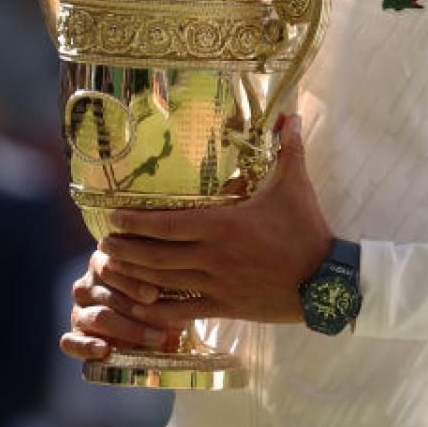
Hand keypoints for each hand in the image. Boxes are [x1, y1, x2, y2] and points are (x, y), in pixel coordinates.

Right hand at [60, 250, 175, 362]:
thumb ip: (170, 282)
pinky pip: (70, 342)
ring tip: (157, 337)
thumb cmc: (163, 297)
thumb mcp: (168, 287)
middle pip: (108, 295)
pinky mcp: (74, 335)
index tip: (155, 295)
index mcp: (104, 262)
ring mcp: (79, 310)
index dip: (132, 281)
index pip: (111, 267)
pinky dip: (86, 346)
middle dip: (138, 310)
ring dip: (129, 329)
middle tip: (164, 322)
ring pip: (97, 318)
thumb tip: (186, 295)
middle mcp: (87, 284)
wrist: (150, 324)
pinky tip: (105, 350)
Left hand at [90, 114, 333, 327]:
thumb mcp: (296, 187)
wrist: (326, 282)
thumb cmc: (307, 230)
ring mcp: (216, 284)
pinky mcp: (224, 306)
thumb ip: (289, 150)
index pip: (167, 224)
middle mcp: (213, 255)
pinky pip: (182, 310)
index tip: (112, 218)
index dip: (135, 222)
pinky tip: (139, 305)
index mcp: (224, 225)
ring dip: (133, 276)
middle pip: (155, 254)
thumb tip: (292, 116)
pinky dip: (157, 309)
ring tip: (110, 270)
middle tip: (101, 246)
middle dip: (125, 250)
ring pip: (163, 282)